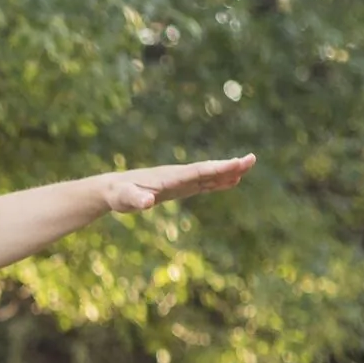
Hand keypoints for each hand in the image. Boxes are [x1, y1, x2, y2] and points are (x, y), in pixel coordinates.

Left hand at [101, 154, 254, 212]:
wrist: (111, 190)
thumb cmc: (118, 195)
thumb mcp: (125, 199)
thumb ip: (136, 200)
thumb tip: (147, 203)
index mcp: (170, 177)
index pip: (199, 171)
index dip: (219, 167)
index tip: (238, 163)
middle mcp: (178, 176)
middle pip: (208, 170)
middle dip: (230, 166)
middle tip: (252, 159)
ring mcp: (179, 181)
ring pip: (208, 175)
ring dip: (227, 172)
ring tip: (247, 168)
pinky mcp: (178, 188)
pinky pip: (202, 183)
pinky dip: (217, 182)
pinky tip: (230, 181)